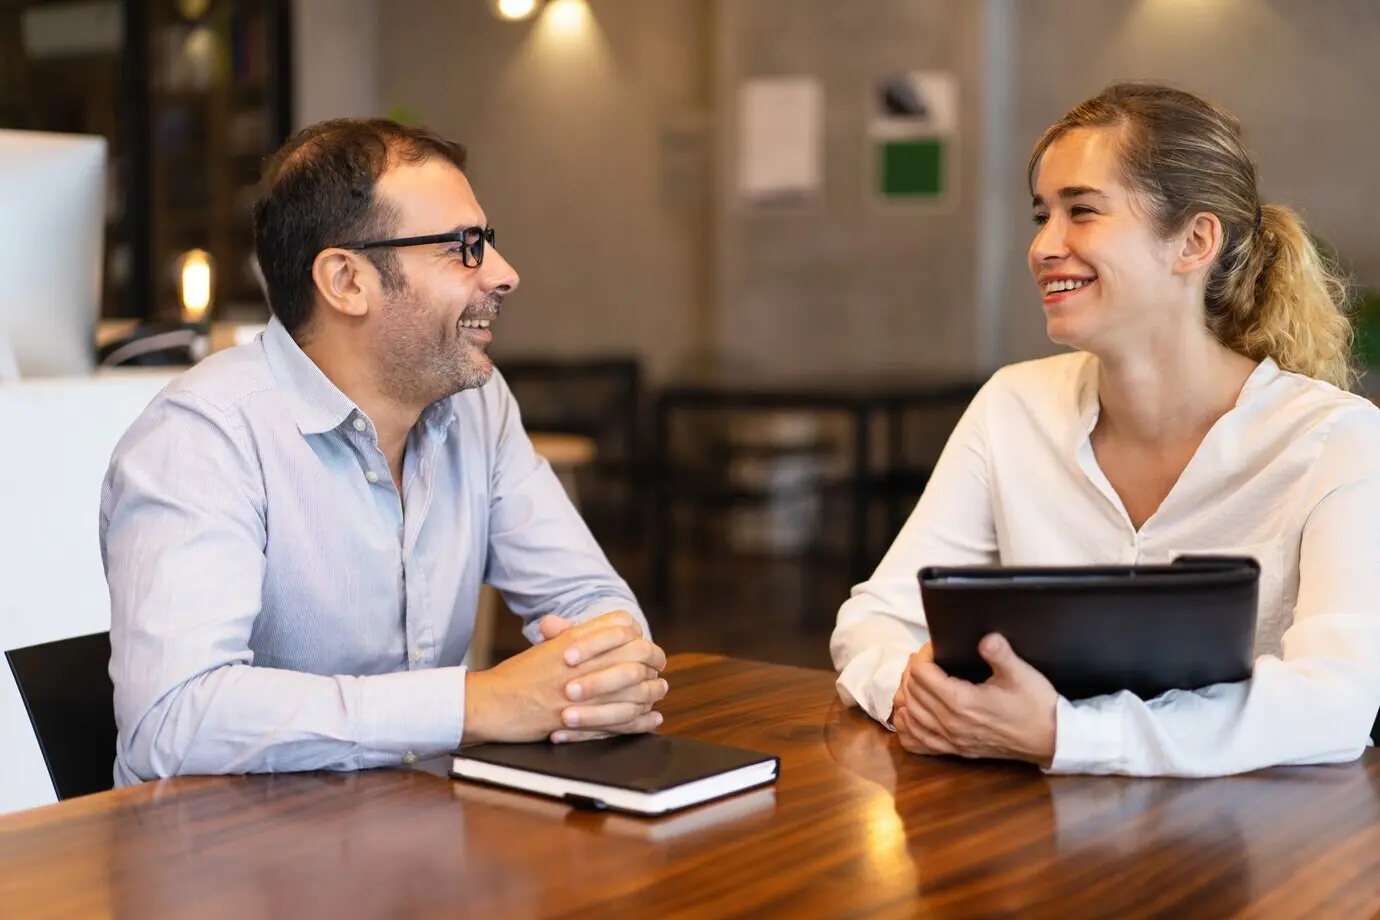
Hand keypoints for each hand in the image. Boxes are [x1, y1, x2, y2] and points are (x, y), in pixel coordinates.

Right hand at [462, 611, 666, 743]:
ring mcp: (579, 690)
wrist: (489, 704)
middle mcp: (579, 660)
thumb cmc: (516, 677)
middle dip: (654, 661)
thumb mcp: (546, 647)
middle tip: (659, 669)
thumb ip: (573, 635)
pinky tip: (652, 718)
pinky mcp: (576, 718)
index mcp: (572, 638)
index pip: (621, 625)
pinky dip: (641, 719)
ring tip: (659, 691)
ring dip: (652, 690)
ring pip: (633, 687)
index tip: (645, 646)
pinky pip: (621, 719)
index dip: (638, 635)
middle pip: (635, 652)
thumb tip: (603, 627)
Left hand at [892, 635, 1057, 765]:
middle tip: (926, 658)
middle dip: (913, 670)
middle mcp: (951, 723)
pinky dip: (908, 727)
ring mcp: (952, 740)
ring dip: (907, 695)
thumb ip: (1001, 654)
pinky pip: (918, 743)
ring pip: (909, 716)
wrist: (1052, 739)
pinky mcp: (957, 750)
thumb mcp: (1021, 674)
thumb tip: (986, 637)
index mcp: (962, 702)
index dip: (923, 655)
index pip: (921, 674)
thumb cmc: (1037, 706)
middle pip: (911, 692)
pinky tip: (910, 715)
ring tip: (917, 680)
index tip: (935, 646)